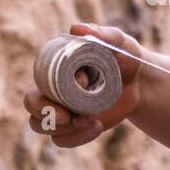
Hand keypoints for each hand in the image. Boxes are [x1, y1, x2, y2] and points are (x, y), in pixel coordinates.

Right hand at [24, 23, 144, 147]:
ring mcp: (60, 109)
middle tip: (69, 117)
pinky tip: (96, 127)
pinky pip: (60, 139)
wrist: (138, 83)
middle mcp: (51, 89)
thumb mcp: (119, 43)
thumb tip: (77, 29)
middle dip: (46, 113)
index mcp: (55, 67)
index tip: (84, 81)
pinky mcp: (72, 127)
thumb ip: (103, 34)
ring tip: (92, 121)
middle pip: (31, 105)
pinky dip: (76, 138)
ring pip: (40, 126)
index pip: (41, 79)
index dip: (54, 86)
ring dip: (63, 129)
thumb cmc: (123, 57)